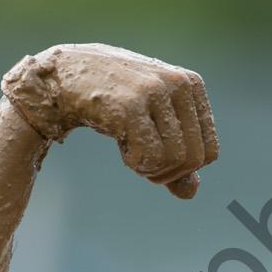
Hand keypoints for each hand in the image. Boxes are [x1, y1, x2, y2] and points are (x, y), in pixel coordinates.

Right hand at [1, 43, 218, 198]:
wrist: (62, 78)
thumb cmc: (108, 102)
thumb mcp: (149, 125)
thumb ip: (173, 157)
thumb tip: (191, 193)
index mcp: (191, 84)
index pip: (209, 152)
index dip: (182, 169)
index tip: (155, 158)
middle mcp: (179, 83)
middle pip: (194, 160)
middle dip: (166, 173)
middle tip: (139, 161)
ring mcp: (156, 91)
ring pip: (175, 160)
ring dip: (148, 168)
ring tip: (128, 148)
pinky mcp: (132, 105)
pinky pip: (151, 157)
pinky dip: (135, 163)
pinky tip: (119, 144)